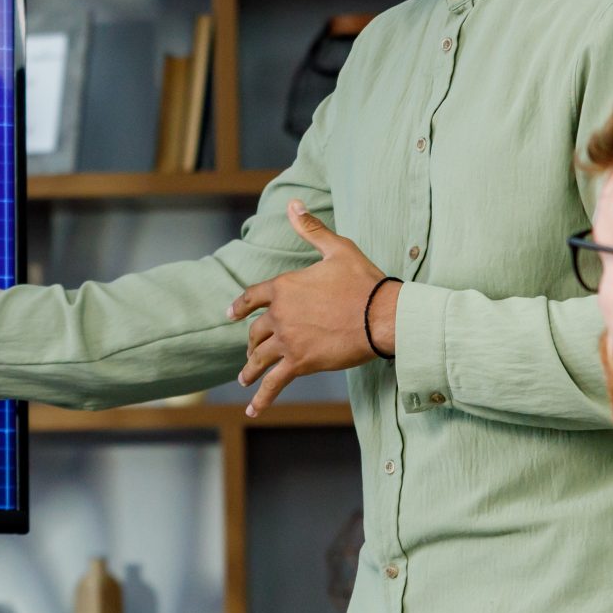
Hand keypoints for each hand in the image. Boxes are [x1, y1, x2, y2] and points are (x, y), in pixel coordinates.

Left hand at [227, 202, 394, 414]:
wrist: (382, 316)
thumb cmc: (363, 281)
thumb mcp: (336, 248)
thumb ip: (310, 228)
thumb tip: (293, 203)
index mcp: (284, 287)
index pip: (252, 297)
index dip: (239, 307)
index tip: (230, 315)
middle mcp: (280, 314)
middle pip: (256, 331)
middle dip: (252, 342)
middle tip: (250, 351)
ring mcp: (288, 340)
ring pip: (259, 358)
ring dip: (250, 369)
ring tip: (244, 378)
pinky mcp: (300, 363)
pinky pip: (274, 383)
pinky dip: (261, 398)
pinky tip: (251, 409)